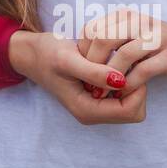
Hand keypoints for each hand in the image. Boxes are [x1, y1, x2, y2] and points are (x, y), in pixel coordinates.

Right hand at [8, 30, 146, 124]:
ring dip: (130, 83)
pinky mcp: (96, 98)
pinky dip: (124, 80)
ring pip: (131, 103)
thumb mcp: (69, 58)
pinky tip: (113, 64)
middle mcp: (92, 114)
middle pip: (134, 110)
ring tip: (117, 61)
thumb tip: (122, 81)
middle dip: (135, 87)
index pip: (130, 110)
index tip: (127, 64)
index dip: (136, 88)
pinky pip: (123, 96)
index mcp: (86, 110)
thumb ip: (94, 72)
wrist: (31, 53)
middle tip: (123, 63)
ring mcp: (94, 107)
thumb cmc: (47, 54)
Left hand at [76, 10, 166, 98]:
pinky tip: (123, 94)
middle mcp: (140, 22)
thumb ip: (114, 43)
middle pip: (103, 38)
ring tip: (102, 94)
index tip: (81, 73)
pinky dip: (129, 84)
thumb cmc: (163, 46)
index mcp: (127, 17)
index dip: (83, 53)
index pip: (92, 29)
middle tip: (89, 86)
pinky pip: (144, 70)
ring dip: (109, 78)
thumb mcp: (135, 38)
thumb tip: (84, 61)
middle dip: (92, 65)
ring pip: (123, 55)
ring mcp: (157, 38)